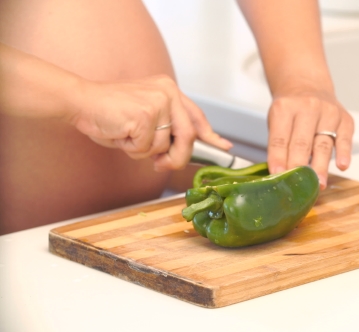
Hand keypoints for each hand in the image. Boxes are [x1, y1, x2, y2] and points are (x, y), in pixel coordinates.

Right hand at [67, 75, 231, 170]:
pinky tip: (120, 133)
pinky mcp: (145, 115)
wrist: (79, 101)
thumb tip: (179, 151)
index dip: (210, 134)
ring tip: (126, 134)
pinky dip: (130, 149)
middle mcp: (167, 92)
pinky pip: (145, 148)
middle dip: (177, 157)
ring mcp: (157, 103)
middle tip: (162, 165)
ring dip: (143, 151)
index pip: (196, 115)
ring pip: (164, 146)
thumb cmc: (108, 112)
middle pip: (187, 136)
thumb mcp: (144, 116)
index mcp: (169, 89)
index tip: (224, 146)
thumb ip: (165, 129)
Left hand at [267, 87, 353, 189]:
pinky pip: (344, 138)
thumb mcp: (277, 120)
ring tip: (319, 184)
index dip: (278, 159)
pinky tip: (342, 166)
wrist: (307, 85)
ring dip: (321, 166)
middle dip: (299, 167)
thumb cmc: (290, 109)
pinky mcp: (344, 119)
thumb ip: (279, 144)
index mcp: (285, 108)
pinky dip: (344, 153)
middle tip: (298, 186)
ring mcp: (328, 112)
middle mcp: (308, 107)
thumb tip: (280, 175)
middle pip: (302, 142)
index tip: (277, 176)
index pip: (280, 138)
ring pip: (323, 144)